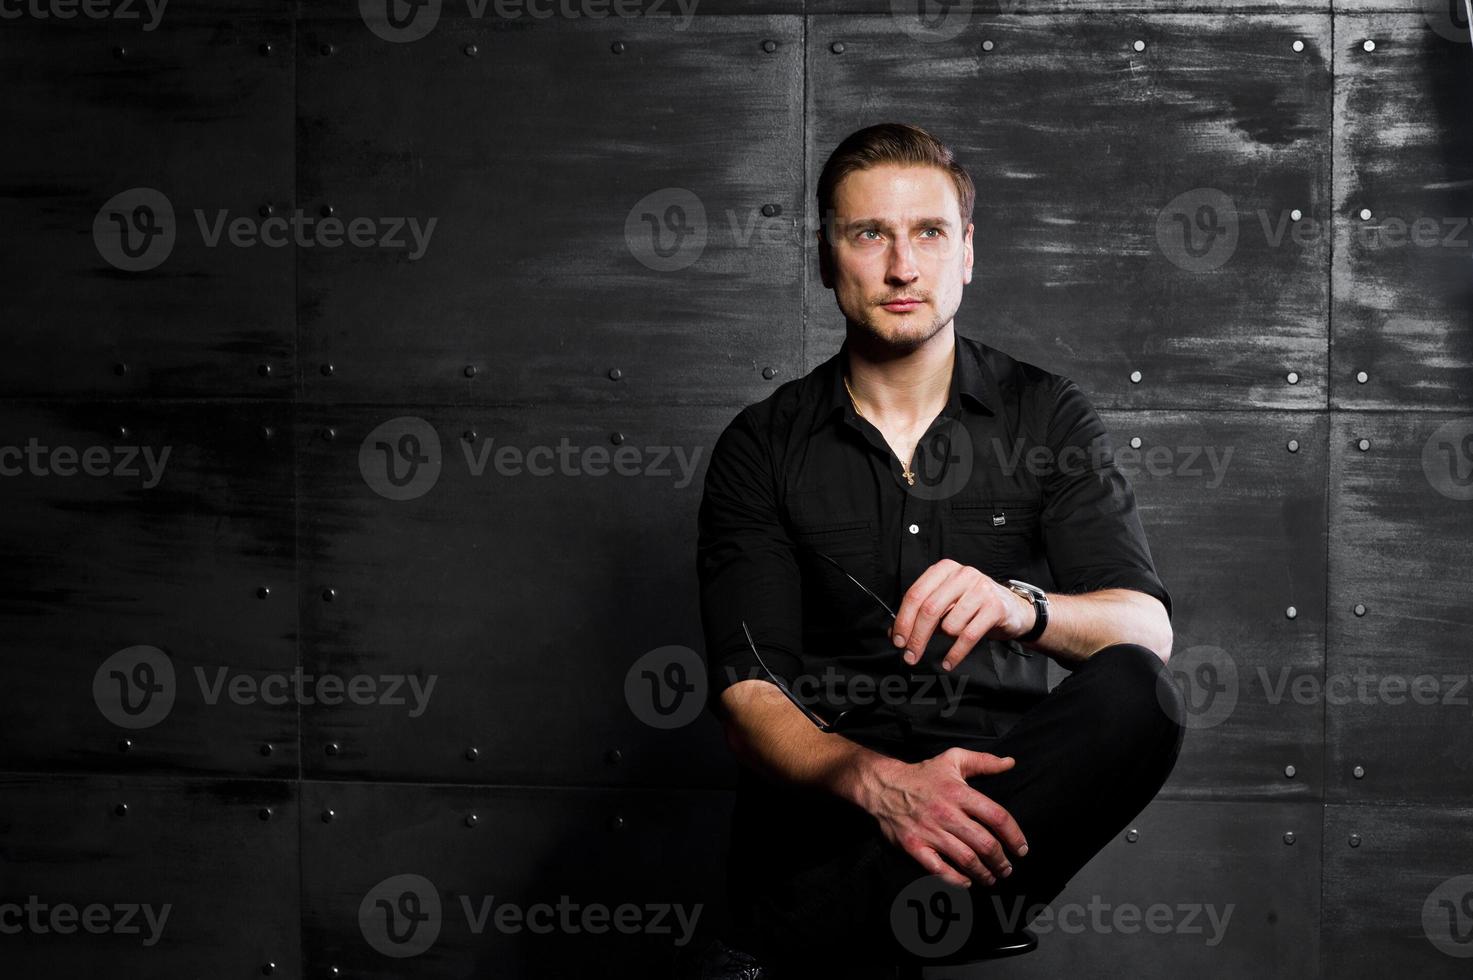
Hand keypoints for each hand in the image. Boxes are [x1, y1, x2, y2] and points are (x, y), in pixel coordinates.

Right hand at [858, 748, 1028, 888]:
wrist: (883, 786)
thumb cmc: (922, 774)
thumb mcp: (953, 759)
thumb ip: (984, 761)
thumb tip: (1010, 763)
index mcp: (959, 793)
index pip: (997, 817)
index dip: (1014, 835)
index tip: (1021, 848)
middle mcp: (946, 813)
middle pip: (984, 843)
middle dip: (1001, 860)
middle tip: (1007, 868)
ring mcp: (929, 832)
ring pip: (966, 859)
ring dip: (984, 872)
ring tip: (992, 878)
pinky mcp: (914, 846)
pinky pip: (939, 869)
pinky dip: (956, 879)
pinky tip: (967, 881)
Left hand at [889, 559, 1034, 670]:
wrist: (1013, 609)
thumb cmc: (973, 606)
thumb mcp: (946, 604)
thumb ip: (920, 615)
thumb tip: (894, 633)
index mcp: (944, 570)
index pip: (915, 595)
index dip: (903, 620)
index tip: (898, 641)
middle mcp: (962, 575)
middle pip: (929, 610)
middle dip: (916, 637)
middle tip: (910, 656)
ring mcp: (980, 589)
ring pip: (949, 624)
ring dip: (945, 640)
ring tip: (952, 639)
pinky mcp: (995, 607)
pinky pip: (967, 636)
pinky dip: (955, 654)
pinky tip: (948, 662)